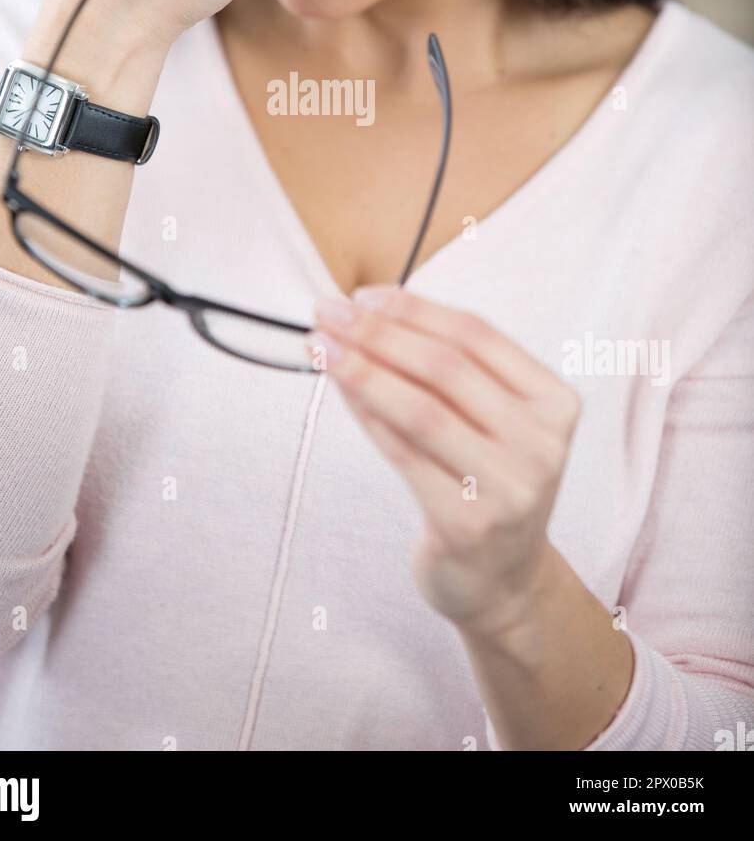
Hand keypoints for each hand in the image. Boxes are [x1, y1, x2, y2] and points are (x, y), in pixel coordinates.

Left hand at [308, 287, 581, 640]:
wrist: (504, 581)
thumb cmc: (487, 481)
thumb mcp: (494, 420)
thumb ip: (453, 370)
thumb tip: (368, 313)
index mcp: (555, 401)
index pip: (476, 335)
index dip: (415, 309)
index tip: (363, 295)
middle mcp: (541, 443)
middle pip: (446, 368)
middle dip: (379, 333)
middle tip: (328, 311)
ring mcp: (508, 487)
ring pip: (421, 409)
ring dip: (363, 370)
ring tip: (321, 346)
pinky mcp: (467, 523)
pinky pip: (404, 454)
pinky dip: (367, 415)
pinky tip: (339, 391)